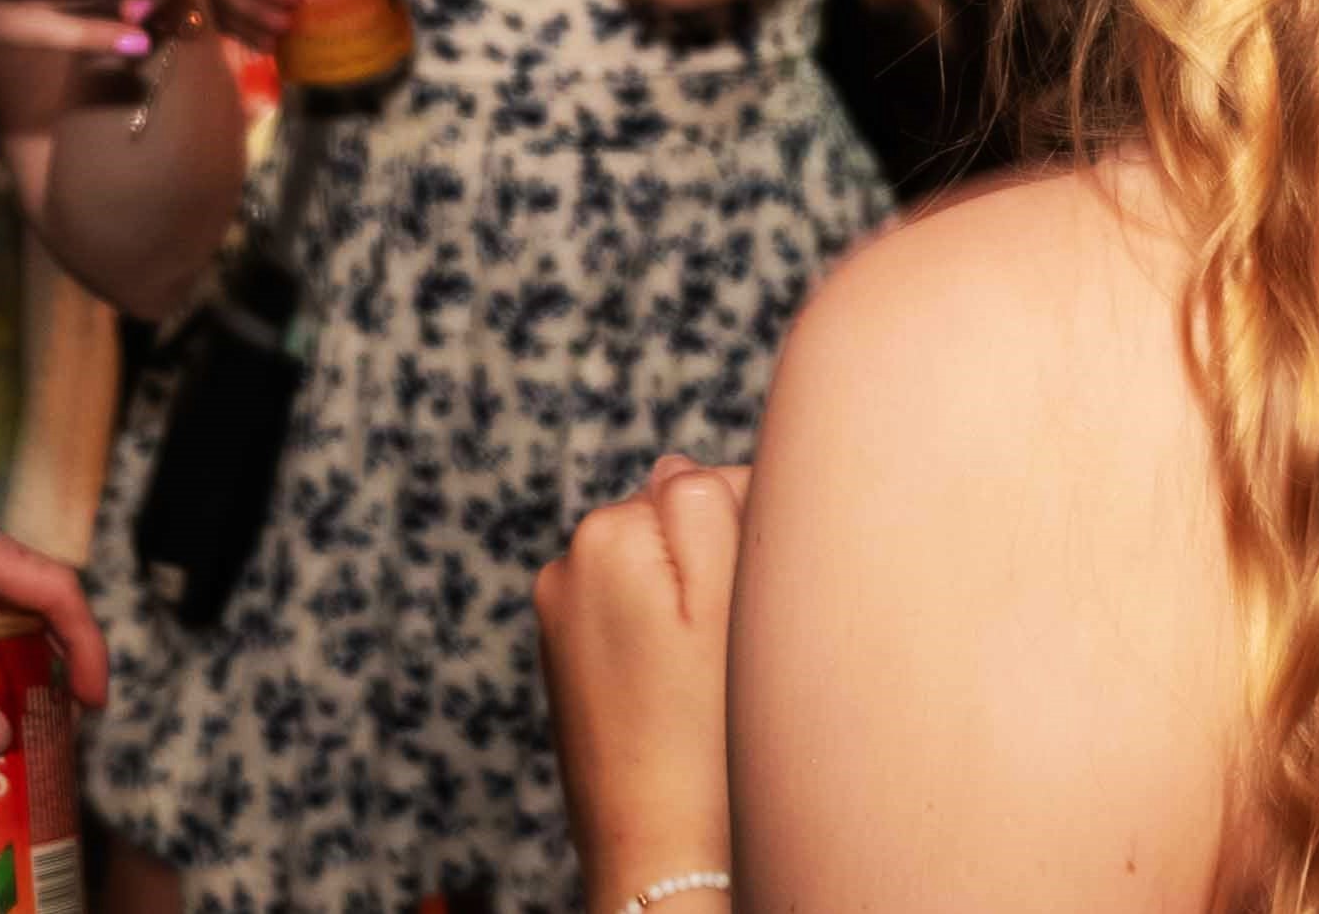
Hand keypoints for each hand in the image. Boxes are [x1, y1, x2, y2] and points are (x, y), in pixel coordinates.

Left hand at [537, 455, 751, 905]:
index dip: (755, 541)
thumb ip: (705, 501)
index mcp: (606, 532)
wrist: (661, 857)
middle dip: (715, 570)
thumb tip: (680, 462)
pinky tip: (681, 699)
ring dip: (690, 607)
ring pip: (658, 575)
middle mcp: (567, 562)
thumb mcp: (725, 600)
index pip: (711, 484)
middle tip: (731, 653)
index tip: (759, 609)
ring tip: (706, 682)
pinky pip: (634, 619)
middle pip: (677, 526)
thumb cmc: (707, 738)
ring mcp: (560, 615)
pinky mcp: (568, 661)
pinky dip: (664, 644)